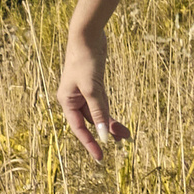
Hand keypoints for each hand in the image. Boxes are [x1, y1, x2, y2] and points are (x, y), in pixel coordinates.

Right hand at [57, 29, 129, 158]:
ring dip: (111, 124)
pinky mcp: (93, 85)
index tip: (100, 158)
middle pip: (90, 122)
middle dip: (106, 133)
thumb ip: (99, 111)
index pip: (79, 129)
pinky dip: (110, 113)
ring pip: (98, 114)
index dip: (90, 144)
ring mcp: (83, 92)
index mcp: (67, 101)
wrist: (87, 35)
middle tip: (122, 143)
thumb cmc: (85, 60)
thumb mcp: (92, 88)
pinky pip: (102, 104)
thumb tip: (104, 134)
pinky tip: (119, 122)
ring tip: (127, 135)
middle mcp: (73, 99)